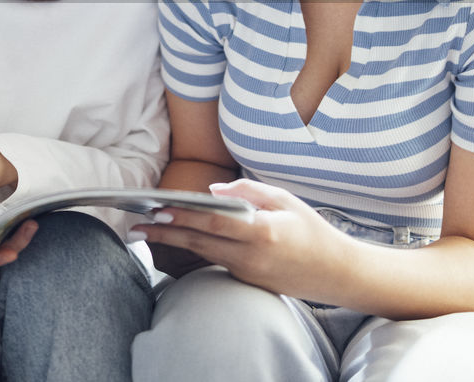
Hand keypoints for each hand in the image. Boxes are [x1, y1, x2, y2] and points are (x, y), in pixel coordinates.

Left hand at [132, 179, 348, 299]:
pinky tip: (176, 242)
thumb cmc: (312, 231)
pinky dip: (195, 252)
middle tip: (137, 227)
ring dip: (174, 244)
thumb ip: (247, 192)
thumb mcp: (285, 201)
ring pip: (203, 255)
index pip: (215, 223)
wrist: (336, 273)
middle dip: (166, 234)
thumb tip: (212, 191)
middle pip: (200, 243)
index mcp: (263, 232)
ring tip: (146, 234)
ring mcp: (248, 273)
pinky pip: (216, 263)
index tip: (158, 210)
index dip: (184, 217)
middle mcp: (252, 257)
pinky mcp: (247, 282)